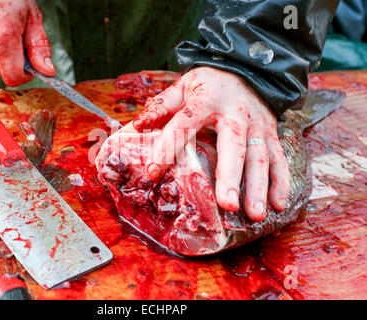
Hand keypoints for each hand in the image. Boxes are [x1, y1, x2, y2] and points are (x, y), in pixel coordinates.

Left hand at [133, 67, 290, 220]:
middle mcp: (235, 113)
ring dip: (259, 187)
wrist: (247, 68)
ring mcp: (257, 124)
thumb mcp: (184, 86)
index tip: (152, 172)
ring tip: (255, 215)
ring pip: (260, 157)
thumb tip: (136, 126)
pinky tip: (278, 205)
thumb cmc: (208, 84)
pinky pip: (279, 158)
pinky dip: (280, 182)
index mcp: (206, 100)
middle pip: (234, 145)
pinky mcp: (271, 133)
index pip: (184, 126)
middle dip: (230, 176)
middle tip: (226, 204)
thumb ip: (162, 105)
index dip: (167, 148)